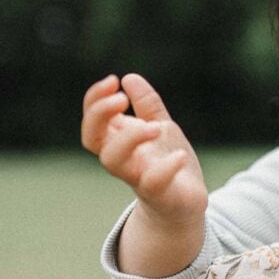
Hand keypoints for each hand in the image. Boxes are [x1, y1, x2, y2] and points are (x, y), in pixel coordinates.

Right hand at [81, 73, 207, 227]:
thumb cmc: (168, 162)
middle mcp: (123, 159)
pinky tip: (180, 155)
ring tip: (156, 126)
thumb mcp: (161, 127)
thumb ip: (147, 105)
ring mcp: (138, 177)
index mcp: (119, 141)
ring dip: (130, 137)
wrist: (187, 201)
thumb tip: (129, 77)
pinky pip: (153, 183)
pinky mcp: (159, 194)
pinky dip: (165, 168)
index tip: (113, 80)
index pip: (92, 121)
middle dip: (99, 115)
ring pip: (113, 160)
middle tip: (122, 99)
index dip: (94, 100)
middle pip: (91, 139)